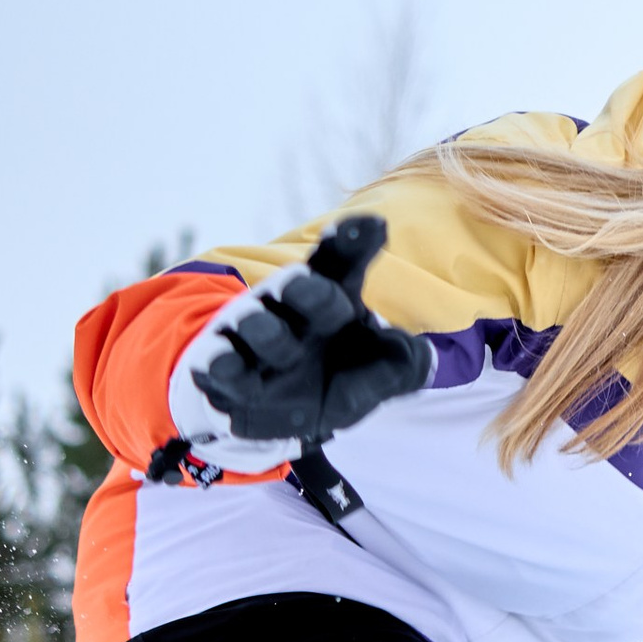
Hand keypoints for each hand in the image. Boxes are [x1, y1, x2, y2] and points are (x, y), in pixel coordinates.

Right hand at [184, 218, 432, 445]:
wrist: (273, 415)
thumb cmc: (327, 379)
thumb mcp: (369, 379)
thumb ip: (399, 367)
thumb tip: (421, 357)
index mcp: (332, 296)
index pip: (343, 260)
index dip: (355, 241)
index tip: (374, 226)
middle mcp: (291, 308)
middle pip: (299, 284)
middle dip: (309, 289)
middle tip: (316, 291)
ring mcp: (254, 334)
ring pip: (258, 322)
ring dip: (269, 333)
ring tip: (282, 347)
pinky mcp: (224, 367)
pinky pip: (221, 360)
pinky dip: (223, 362)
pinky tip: (225, 364)